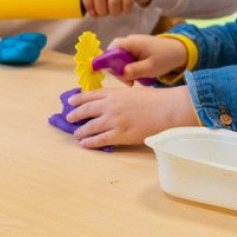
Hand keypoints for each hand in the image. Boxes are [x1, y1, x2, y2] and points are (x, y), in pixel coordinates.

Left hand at [66, 86, 196, 147]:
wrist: (167, 109)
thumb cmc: (156, 99)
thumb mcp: (133, 92)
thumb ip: (120, 96)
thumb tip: (111, 102)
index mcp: (114, 93)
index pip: (90, 95)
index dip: (78, 98)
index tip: (70, 101)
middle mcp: (110, 106)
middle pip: (86, 110)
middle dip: (76, 115)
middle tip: (69, 118)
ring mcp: (113, 121)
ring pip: (90, 127)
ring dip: (81, 131)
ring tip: (77, 134)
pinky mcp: (119, 135)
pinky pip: (100, 140)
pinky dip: (90, 142)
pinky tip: (85, 144)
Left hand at [82, 0, 154, 16]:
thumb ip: (95, 3)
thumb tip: (93, 14)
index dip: (88, 4)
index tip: (93, 13)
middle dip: (102, 11)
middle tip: (107, 13)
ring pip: (113, 2)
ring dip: (115, 12)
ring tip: (118, 10)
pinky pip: (126, 2)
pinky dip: (126, 10)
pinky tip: (126, 8)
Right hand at [107, 34, 189, 82]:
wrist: (180, 51)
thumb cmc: (166, 58)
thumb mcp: (151, 68)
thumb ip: (135, 70)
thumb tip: (121, 73)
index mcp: (131, 43)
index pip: (110, 49)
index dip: (107, 62)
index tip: (115, 75)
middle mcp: (129, 42)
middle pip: (113, 55)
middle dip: (117, 70)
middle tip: (128, 83)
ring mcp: (132, 46)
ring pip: (119, 59)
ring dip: (123, 71)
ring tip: (133, 82)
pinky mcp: (136, 50)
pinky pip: (126, 60)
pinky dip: (129, 68)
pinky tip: (137, 76)